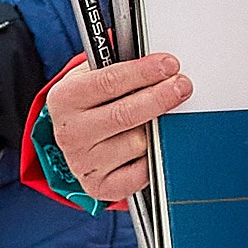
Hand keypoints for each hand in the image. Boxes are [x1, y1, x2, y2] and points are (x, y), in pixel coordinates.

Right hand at [46, 51, 190, 200]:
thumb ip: (117, 66)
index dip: (144, 72)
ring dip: (157, 130)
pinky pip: (141, 173)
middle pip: (125, 114)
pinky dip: (153, 159)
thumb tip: (155, 61)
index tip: (169, 65)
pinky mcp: (100, 187)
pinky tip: (152, 146)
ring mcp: (84, 163)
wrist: (75, 140)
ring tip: (160, 119)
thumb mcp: (91, 77)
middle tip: (182, 86)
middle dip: (160, 97)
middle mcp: (70, 133)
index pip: (108, 82)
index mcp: (65, 99)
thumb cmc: (90, 103)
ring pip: (138, 143)